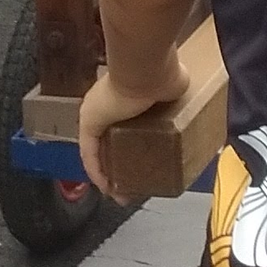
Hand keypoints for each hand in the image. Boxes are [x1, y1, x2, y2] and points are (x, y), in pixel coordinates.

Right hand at [74, 59, 184, 202]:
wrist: (148, 72)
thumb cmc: (116, 93)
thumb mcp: (90, 122)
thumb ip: (89, 151)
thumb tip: (100, 182)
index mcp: (103, 115)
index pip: (102, 150)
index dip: (106, 175)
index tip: (116, 194)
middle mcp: (125, 112)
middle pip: (127, 146)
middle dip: (131, 168)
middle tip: (139, 188)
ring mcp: (149, 109)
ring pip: (150, 140)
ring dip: (152, 157)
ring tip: (158, 177)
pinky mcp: (170, 105)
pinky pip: (173, 127)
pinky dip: (174, 141)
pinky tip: (176, 157)